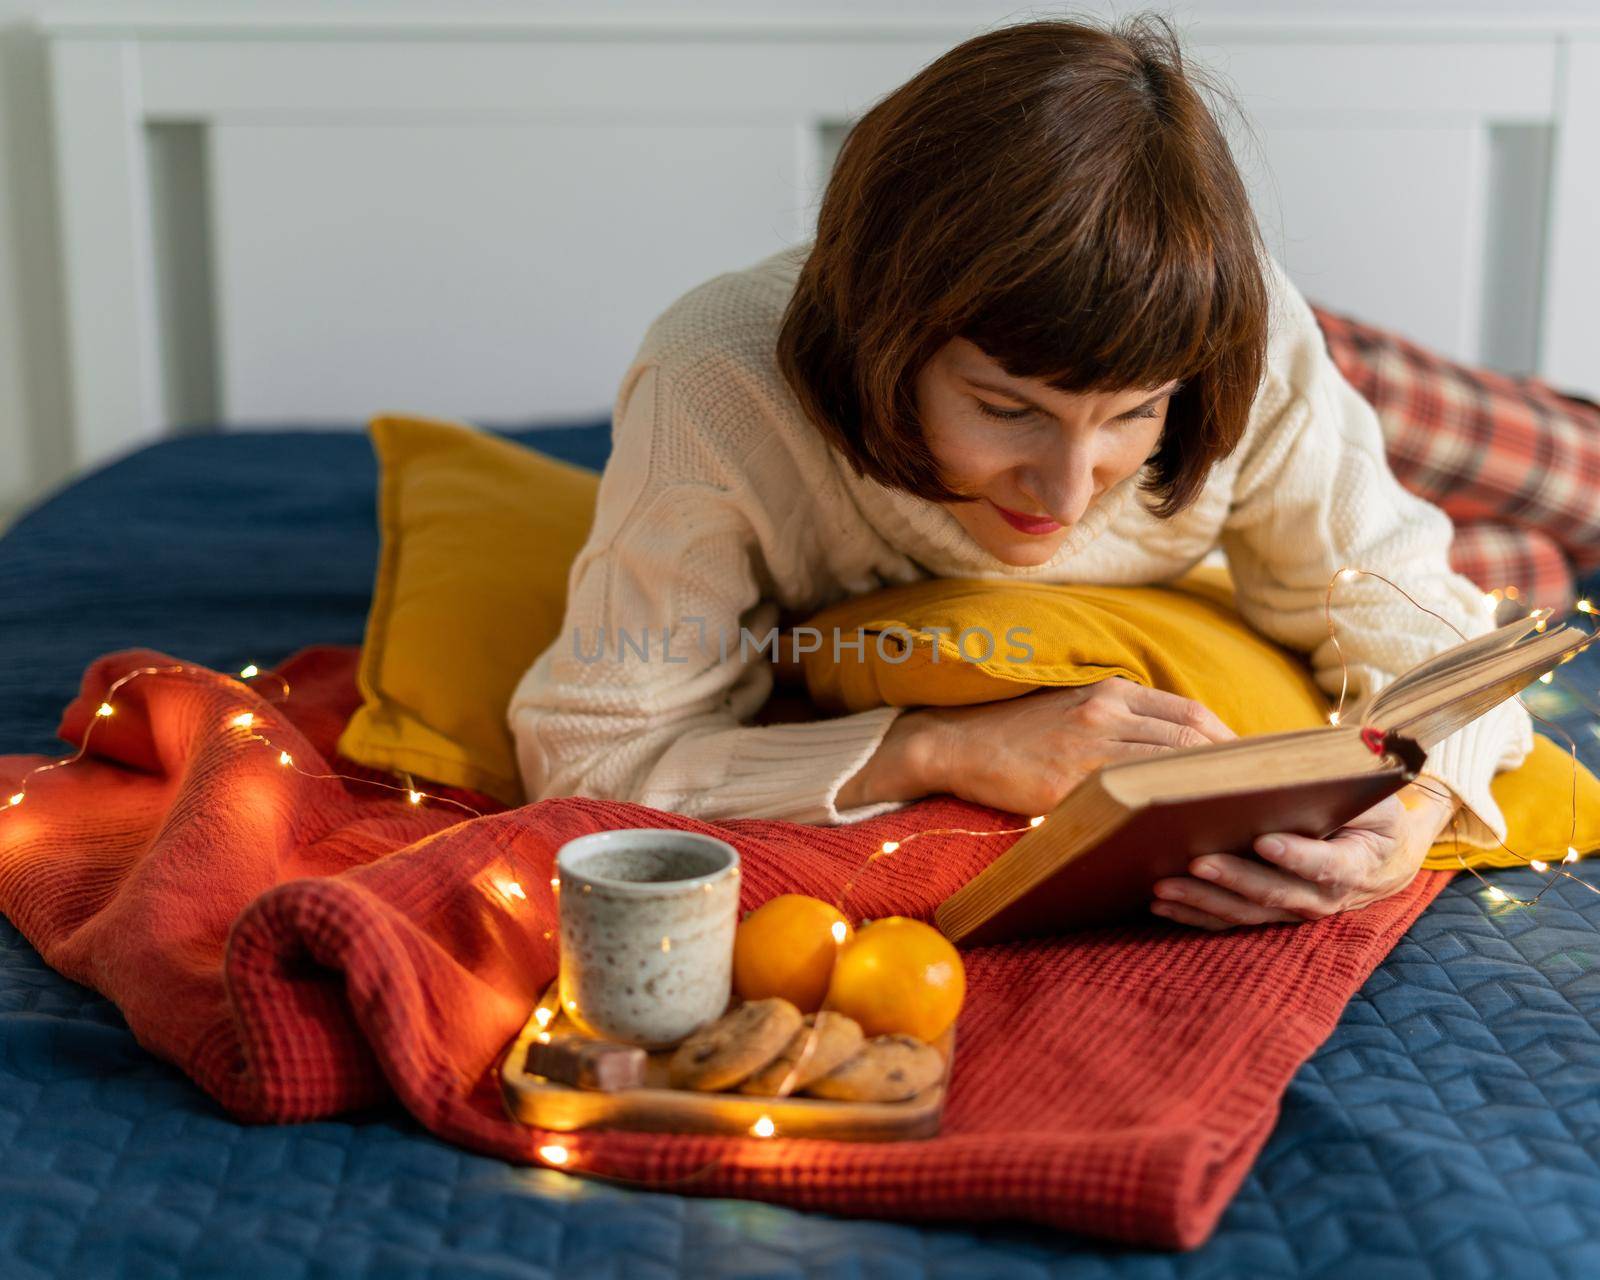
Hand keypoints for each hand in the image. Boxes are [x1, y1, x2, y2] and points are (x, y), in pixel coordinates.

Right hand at [837, 677, 1236, 814]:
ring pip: (1170, 766)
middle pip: (1193, 739)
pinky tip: (1181, 832)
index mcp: (1110, 692)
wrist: (955, 744)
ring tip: (1233, 818)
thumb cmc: (1015, 735)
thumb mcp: (1073, 710)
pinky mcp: (1068, 783)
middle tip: (1260, 800)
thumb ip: (1121, 722)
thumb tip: (1176, 753)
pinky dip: (1163, 812)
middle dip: (1232, 772)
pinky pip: (1131, 798)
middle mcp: (1106, 711)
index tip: (1254, 773)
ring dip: (1206, 792)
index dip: (1231, 744)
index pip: (1192, 715)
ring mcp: (1088, 746)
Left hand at [1149, 781, 1458, 930]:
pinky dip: (1194, 914)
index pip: (1327, 865)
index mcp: (1354, 864)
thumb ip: (1337, 786)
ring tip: (1164, 885)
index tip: (1264, 841)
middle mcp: (1322, 897)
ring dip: (1203, 900)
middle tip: (1197, 861)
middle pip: (1274, 893)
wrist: (1381, 857)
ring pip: (1244, 912)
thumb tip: (1283, 765)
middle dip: (1233, 878)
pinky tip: (1161, 903)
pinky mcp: (1266, 913)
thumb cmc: (1369, 814)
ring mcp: (1291, 909)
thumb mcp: (1367, 797)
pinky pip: (1227, 920)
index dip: (1297, 856)